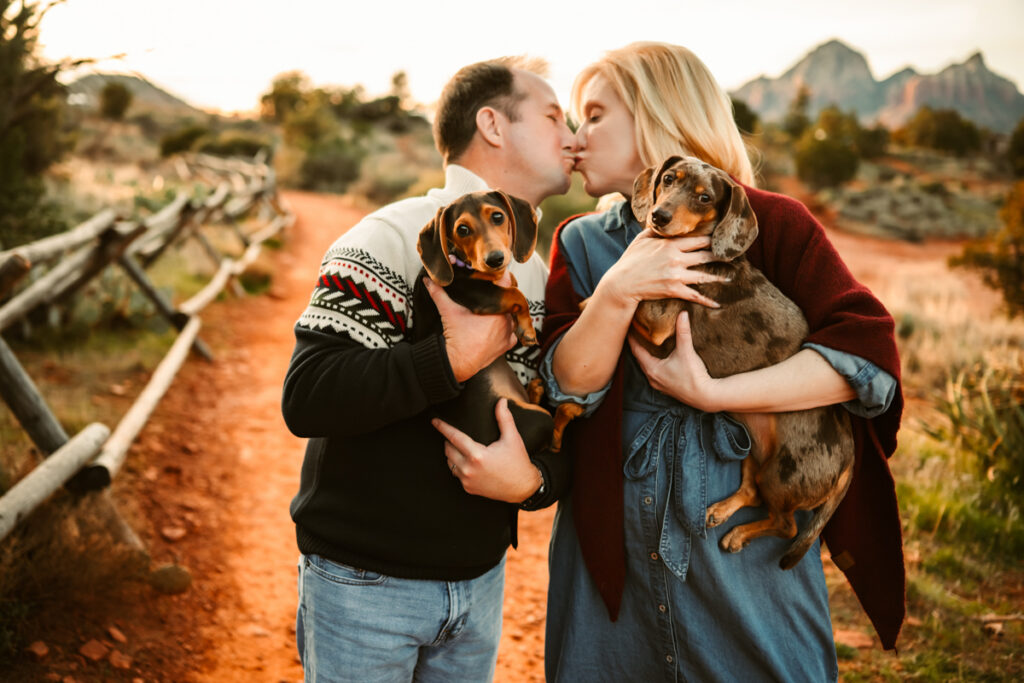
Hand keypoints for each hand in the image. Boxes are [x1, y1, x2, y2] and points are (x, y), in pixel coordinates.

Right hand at [424, 277, 515, 381]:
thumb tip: (429, 281)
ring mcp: (508, 333)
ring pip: (511, 315)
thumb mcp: (448, 311)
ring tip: (492, 310)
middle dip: (500, 296)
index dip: (501, 277)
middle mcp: (506, 320)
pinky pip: (512, 333)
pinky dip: (506, 329)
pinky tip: (496, 327)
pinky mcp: (507, 345)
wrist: (458, 362)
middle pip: (508, 300)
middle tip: (490, 293)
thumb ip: (439, 293)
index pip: (506, 284)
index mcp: (496, 309)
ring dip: (504, 312)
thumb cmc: (457, 338)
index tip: (496, 274)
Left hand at [431, 399, 542, 502]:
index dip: (443, 428)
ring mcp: (467, 481)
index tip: (435, 421)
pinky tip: (467, 461)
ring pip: (450, 463)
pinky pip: (456, 474)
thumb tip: (501, 402)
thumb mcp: (512, 438)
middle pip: (448, 450)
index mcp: (477, 456)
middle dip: (449, 441)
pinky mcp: (468, 488)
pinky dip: (458, 466)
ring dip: (452, 454)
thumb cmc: (517, 462)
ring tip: (461, 447)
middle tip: (456, 435)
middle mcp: (469, 469)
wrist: (523, 488)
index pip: (454, 438)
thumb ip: (504, 418)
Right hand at [599, 231, 723, 309]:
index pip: (697, 239)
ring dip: (719, 277)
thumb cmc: (630, 260)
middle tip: (733, 256)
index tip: (721, 239)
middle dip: (720, 255)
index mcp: (670, 244)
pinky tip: (717, 304)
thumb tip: (663, 221)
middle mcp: (676, 258)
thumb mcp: (641, 239)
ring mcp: (676, 275)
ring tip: (730, 277)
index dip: (711, 239)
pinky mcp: (673, 290)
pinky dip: (707, 301)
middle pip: (705, 255)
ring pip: (704, 275)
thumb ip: (655, 230)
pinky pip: (694, 295)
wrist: (621, 284)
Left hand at [628, 311, 721, 411]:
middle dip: (638, 345)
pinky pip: (655, 373)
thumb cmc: (694, 376)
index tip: (630, 327)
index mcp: (652, 369)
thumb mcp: (686, 351)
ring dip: (646, 356)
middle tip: (637, 332)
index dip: (632, 338)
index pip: (636, 350)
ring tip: (646, 343)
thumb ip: (683, 331)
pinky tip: (660, 359)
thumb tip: (683, 314)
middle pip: (639, 358)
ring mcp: (659, 385)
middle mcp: (652, 378)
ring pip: (647, 367)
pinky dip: (654, 364)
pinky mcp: (667, 388)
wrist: (706, 396)